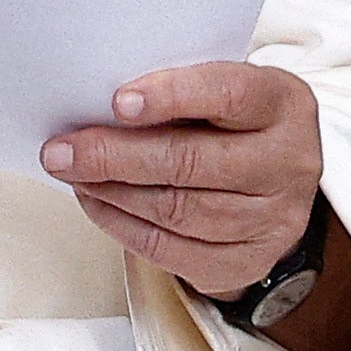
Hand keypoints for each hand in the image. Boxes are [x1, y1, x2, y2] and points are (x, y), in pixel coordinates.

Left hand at [41, 62, 323, 299]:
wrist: (276, 180)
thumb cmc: (234, 121)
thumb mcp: (222, 88)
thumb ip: (177, 89)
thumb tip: (96, 104)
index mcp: (283, 104)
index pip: (228, 94)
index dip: (172, 96)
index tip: (117, 101)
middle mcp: (289, 163)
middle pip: (192, 162)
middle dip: (115, 156)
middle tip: (62, 150)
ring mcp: (273, 219)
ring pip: (177, 210)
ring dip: (111, 192)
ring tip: (72, 173)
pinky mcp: (248, 262)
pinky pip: (171, 250)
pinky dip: (122, 226)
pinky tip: (95, 202)